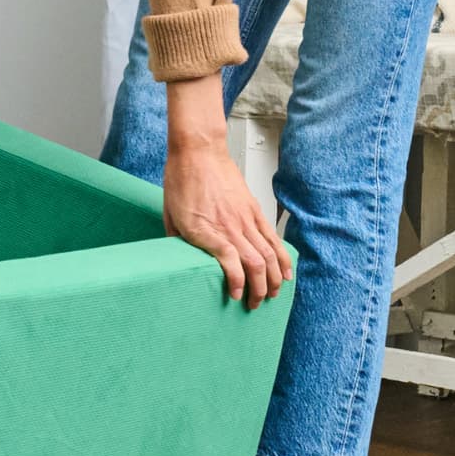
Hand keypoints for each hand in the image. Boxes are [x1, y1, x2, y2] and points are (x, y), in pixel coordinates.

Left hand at [162, 72, 287, 304]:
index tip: (234, 298)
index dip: (237, 286)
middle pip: (255, 266)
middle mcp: (230, 227)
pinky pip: (273, 238)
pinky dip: (282, 258)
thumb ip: (178, 240)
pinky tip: (285, 272)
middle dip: (258, 290)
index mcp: (206, 231)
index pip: (231, 266)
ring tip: (272, 294)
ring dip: (273, 279)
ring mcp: (245, 218)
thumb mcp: (169, 215)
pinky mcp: (254, 210)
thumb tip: (182, 259)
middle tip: (254, 304)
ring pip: (268, 255)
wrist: (198, 151)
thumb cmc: (181, 179)